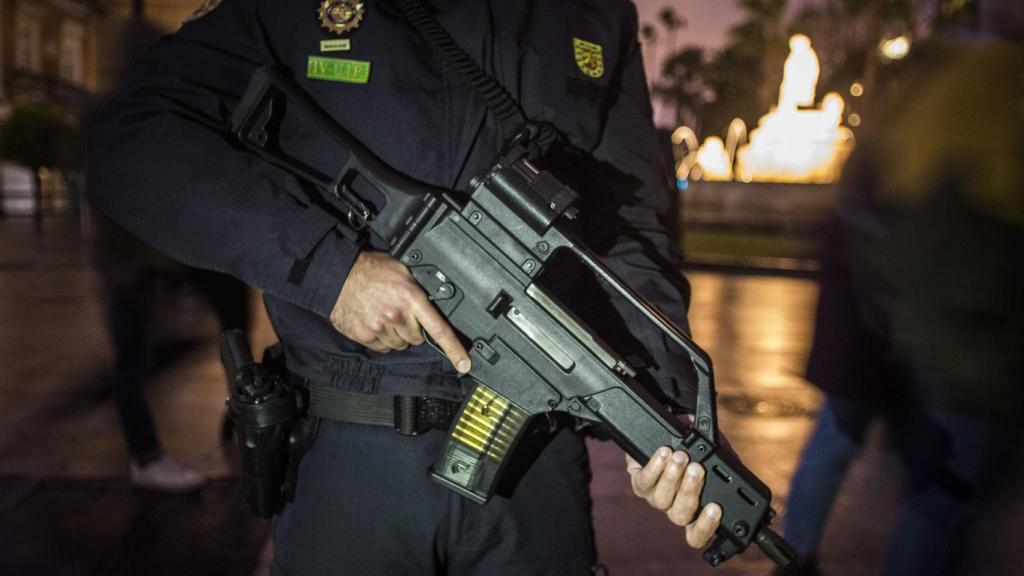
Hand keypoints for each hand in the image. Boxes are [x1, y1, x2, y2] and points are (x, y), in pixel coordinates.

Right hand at [329, 250, 470, 372]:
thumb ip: (418, 291)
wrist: (338, 273)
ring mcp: (379, 327)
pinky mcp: (364, 336)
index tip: (464, 364)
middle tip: (401, 312)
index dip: (454, 349)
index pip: (438, 329)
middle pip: (417, 338)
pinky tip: (374, 321)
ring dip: (396, 334)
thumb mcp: (402, 271)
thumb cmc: (371, 269)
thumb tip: (434, 303)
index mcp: (410, 298)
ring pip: (399, 345)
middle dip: (412, 328)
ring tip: (384, 315)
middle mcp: (396, 315)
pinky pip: (382, 348)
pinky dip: (381, 338)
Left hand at [626, 447, 721, 548]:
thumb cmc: (695, 451)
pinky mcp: (639, 484)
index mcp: (695, 512)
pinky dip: (655, 466)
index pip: (698, 535)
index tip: (716, 508)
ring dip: (672, 477)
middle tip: (697, 469)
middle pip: (680, 516)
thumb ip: (721, 467)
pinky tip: (664, 453)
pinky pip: (644, 482)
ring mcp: (655, 499)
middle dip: (690, 491)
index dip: (706, 528)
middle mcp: (674, 509)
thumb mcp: (714, 458)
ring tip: (680, 457)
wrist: (664, 439)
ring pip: (662, 500)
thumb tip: (729, 464)